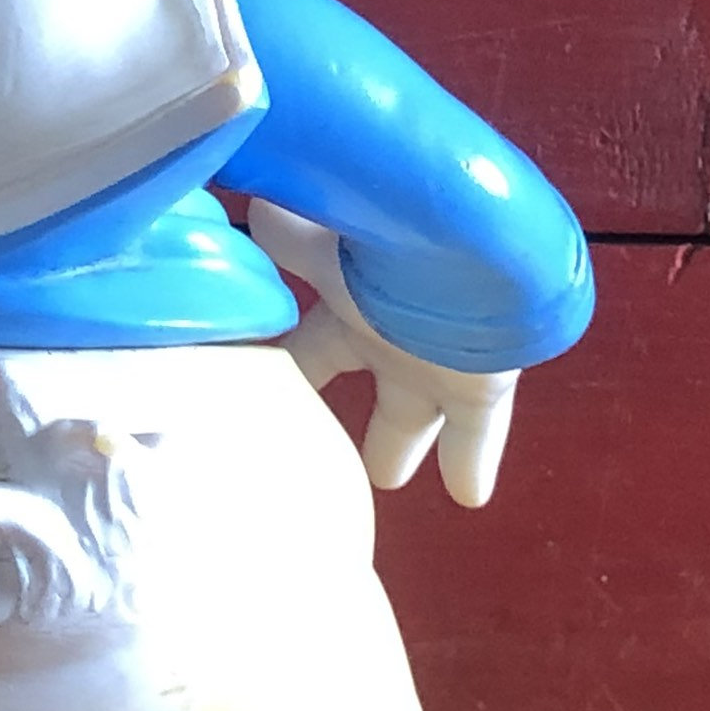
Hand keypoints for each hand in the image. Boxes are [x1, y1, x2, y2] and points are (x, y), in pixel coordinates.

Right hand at [247, 201, 518, 508]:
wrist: (477, 237)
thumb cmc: (389, 225)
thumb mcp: (318, 236)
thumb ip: (282, 233)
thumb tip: (249, 217)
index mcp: (334, 288)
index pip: (282, 310)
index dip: (259, 326)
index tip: (232, 358)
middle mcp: (375, 322)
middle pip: (333, 359)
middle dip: (310, 381)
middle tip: (291, 416)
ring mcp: (427, 355)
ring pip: (407, 414)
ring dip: (396, 445)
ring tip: (386, 477)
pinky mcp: (477, 386)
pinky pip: (472, 435)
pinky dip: (470, 461)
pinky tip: (470, 493)